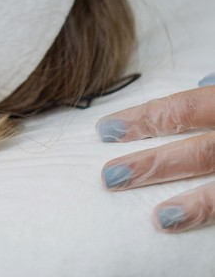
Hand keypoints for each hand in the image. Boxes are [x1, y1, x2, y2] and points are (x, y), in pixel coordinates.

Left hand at [97, 74, 214, 232]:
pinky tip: (189, 228)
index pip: (183, 108)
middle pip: (198, 150)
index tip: (105, 129)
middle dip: (152, 163)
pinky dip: (210, 214)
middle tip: (109, 176)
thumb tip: (202, 82)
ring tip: (158, 219)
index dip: (144, 119)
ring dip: (192, 204)